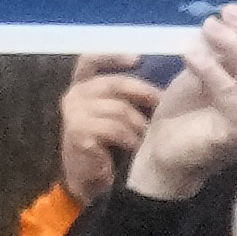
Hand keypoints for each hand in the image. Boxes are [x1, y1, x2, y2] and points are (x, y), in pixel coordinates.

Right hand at [55, 57, 159, 206]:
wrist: (89, 179)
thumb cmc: (106, 145)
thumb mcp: (113, 112)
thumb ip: (124, 94)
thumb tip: (156, 79)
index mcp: (82, 85)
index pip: (90, 60)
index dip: (112, 56)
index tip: (137, 59)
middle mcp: (74, 95)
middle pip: (114, 84)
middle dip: (142, 92)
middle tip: (162, 102)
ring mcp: (74, 113)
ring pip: (119, 109)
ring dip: (139, 124)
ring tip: (148, 136)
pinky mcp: (78, 133)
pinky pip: (114, 129)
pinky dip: (129, 139)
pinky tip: (136, 148)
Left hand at [127, 9, 236, 201]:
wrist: (164, 152)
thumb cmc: (189, 109)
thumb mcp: (210, 70)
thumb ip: (226, 52)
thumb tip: (228, 22)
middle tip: (228, 12)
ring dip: (235, 45)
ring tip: (209, 26)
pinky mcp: (235, 133)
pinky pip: (230, 94)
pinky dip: (211, 68)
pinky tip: (190, 54)